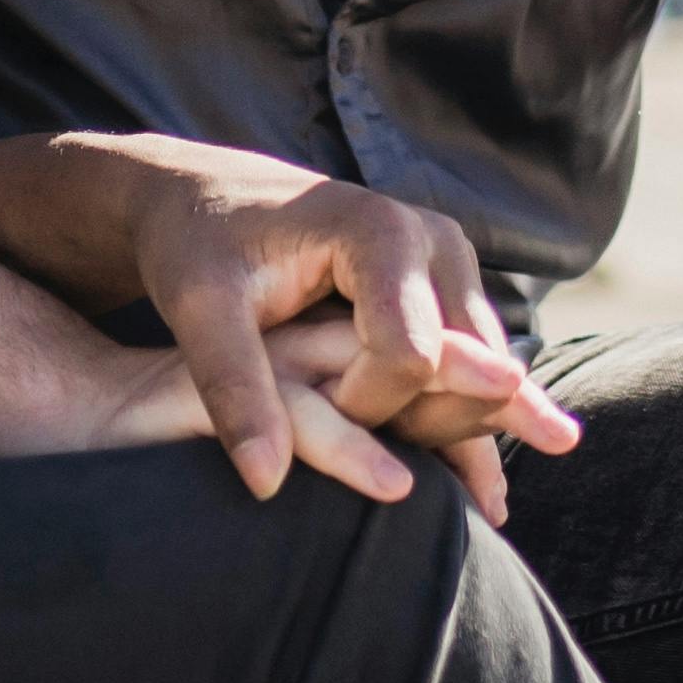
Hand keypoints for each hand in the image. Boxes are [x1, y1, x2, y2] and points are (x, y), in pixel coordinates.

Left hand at [86, 135, 580, 517]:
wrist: (207, 196)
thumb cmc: (196, 249)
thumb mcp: (199, 314)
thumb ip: (234, 391)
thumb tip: (266, 485)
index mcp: (380, 232)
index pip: (408, 358)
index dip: (360, 407)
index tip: (302, 411)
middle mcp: (434, 239)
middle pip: (465, 369)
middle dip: (411, 422)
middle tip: (340, 437)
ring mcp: (451, 262)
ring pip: (486, 375)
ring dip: (438, 424)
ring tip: (375, 445)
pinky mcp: (451, 287)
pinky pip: (480, 367)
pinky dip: (457, 414)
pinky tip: (450, 474)